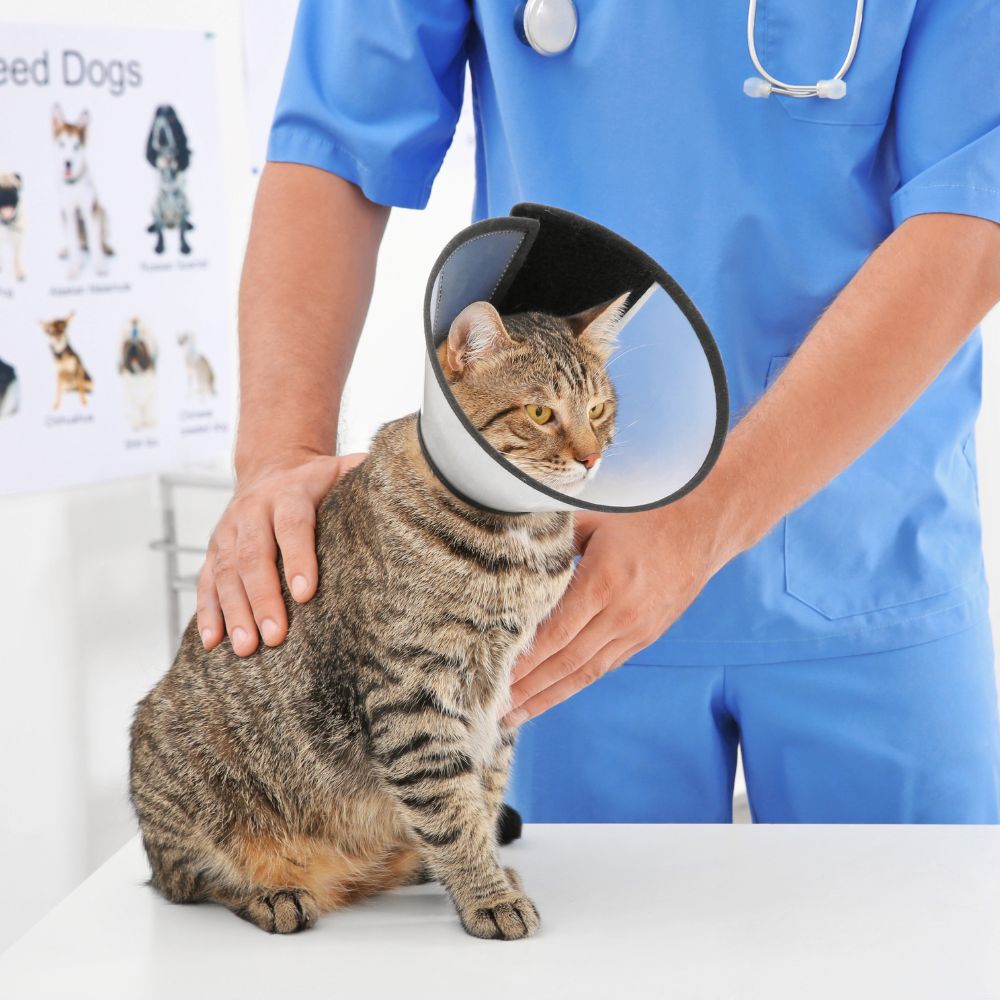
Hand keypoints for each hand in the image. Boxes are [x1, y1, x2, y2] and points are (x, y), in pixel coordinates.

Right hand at [197, 451, 366, 655]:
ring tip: (246, 648)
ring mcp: (227, 531)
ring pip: (225, 572)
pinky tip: (212, 642)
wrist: (272, 467)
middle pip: (253, 555)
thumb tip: (401, 483)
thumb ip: (363, 476)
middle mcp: (252, 510)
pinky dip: (207, 612)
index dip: (298, 558)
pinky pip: (206, 582)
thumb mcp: (341, 470)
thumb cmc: (318, 481)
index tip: (305, 593)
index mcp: (288, 492)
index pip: (292, 525)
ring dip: (234, 612)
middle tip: (275, 636)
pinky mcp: (213, 550)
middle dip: (263, 598)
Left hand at [504, 498, 733, 725]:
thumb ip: (553, 536)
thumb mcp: (596, 515)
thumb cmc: (646, 511)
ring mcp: (637, 630)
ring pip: (585, 672)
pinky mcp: (646, 636)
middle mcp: (621, 614)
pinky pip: (605, 666)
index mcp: (603, 582)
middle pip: (566, 662)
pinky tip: (552, 694)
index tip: (494, 676)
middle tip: (493, 708)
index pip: (554, 633)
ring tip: (515, 714)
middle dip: (527, 688)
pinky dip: (575, 683)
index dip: (523, 660)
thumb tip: (507, 544)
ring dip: (548, 696)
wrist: (705, 524)